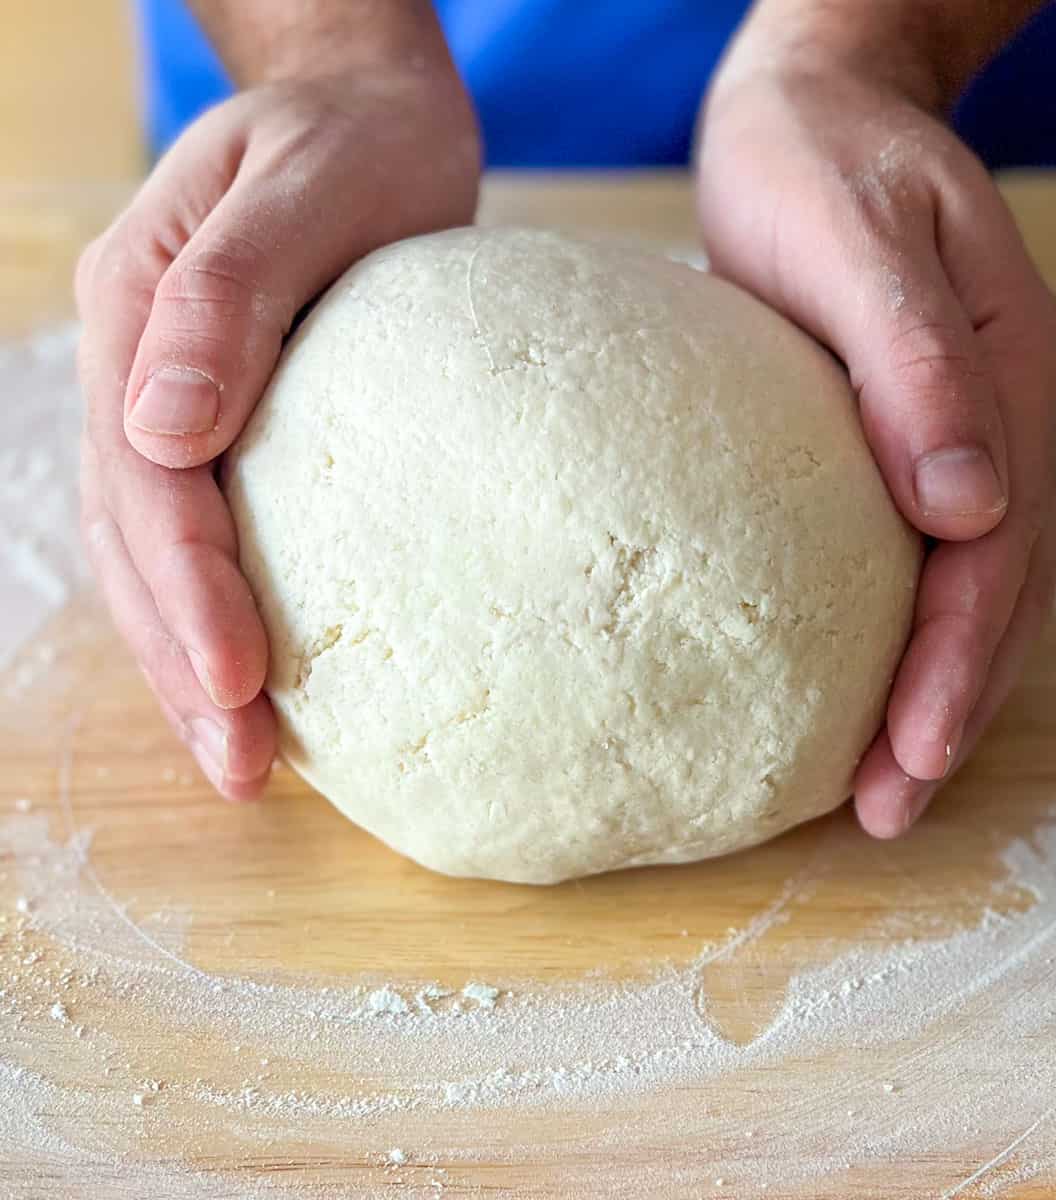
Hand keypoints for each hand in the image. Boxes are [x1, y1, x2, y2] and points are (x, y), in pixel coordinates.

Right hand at [77, 64, 479, 798]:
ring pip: (157, 555)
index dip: (190, 591)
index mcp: (140, 313)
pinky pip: (210, 532)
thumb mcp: (302, 189)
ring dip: (193, 663)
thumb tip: (163, 429)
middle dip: (185, 664)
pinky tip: (267, 681)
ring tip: (248, 762)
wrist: (370, 113)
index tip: (243, 684)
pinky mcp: (234, 425)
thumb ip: (228, 297)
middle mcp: (141, 370)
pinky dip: (226, 613)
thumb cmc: (353, 142)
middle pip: (138, 541)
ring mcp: (176, 402)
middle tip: (243, 771)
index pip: (149, 482)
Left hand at [696, 39, 1055, 835]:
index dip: (954, 663)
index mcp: (1002, 376)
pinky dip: (915, 627)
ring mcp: (968, 429)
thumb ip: (918, 370)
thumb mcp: (855, 242)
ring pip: (978, 584)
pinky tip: (874, 678)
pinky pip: (935, 550)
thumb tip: (970, 508)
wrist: (813, 106)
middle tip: (889, 809)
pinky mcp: (914, 431)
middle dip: (950, 708)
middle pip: (999, 591)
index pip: (993, 554)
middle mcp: (1001, 416)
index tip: (907, 757)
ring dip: (940, 685)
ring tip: (887, 780)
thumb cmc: (815, 164)